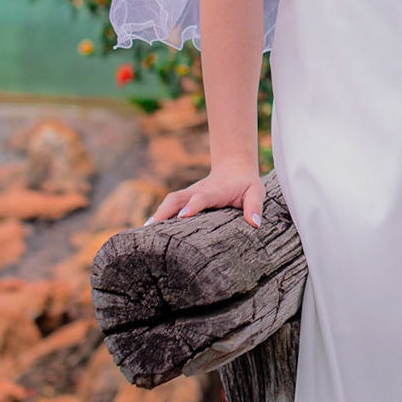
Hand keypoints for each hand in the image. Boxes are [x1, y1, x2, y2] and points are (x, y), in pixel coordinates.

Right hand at [146, 167, 265, 227]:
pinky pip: (168, 206)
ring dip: (158, 215)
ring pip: (170, 201)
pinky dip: (158, 216)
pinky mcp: (184, 198)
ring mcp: (189, 194)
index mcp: (216, 191)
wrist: (234, 168)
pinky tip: (147, 232)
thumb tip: (254, 223)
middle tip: (151, 228)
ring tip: (144, 233)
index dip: (193, 205)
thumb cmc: (246, 185)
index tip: (183, 215)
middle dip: (165, 211)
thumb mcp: (256, 192)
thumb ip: (255, 206)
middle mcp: (198, 191)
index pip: (203, 197)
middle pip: (178, 198)